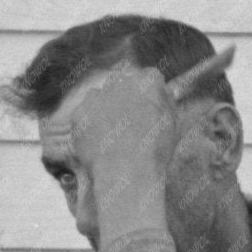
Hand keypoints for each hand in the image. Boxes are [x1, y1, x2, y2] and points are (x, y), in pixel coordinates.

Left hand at [66, 65, 181, 182]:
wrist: (127, 173)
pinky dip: (89, 126)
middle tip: (129, 125)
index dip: (150, 95)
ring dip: (104, 109)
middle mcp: (120, 82)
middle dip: (125, 99)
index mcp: (147, 82)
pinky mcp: (80, 112)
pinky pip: (84, 114)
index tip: (150, 112)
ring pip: (100, 96)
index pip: (150, 78)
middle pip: (122, 84)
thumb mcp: (171, 126)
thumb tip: (165, 90)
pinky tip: (99, 143)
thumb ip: (167, 103)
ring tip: (112, 137)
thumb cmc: (155, 152)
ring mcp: (97, 96)